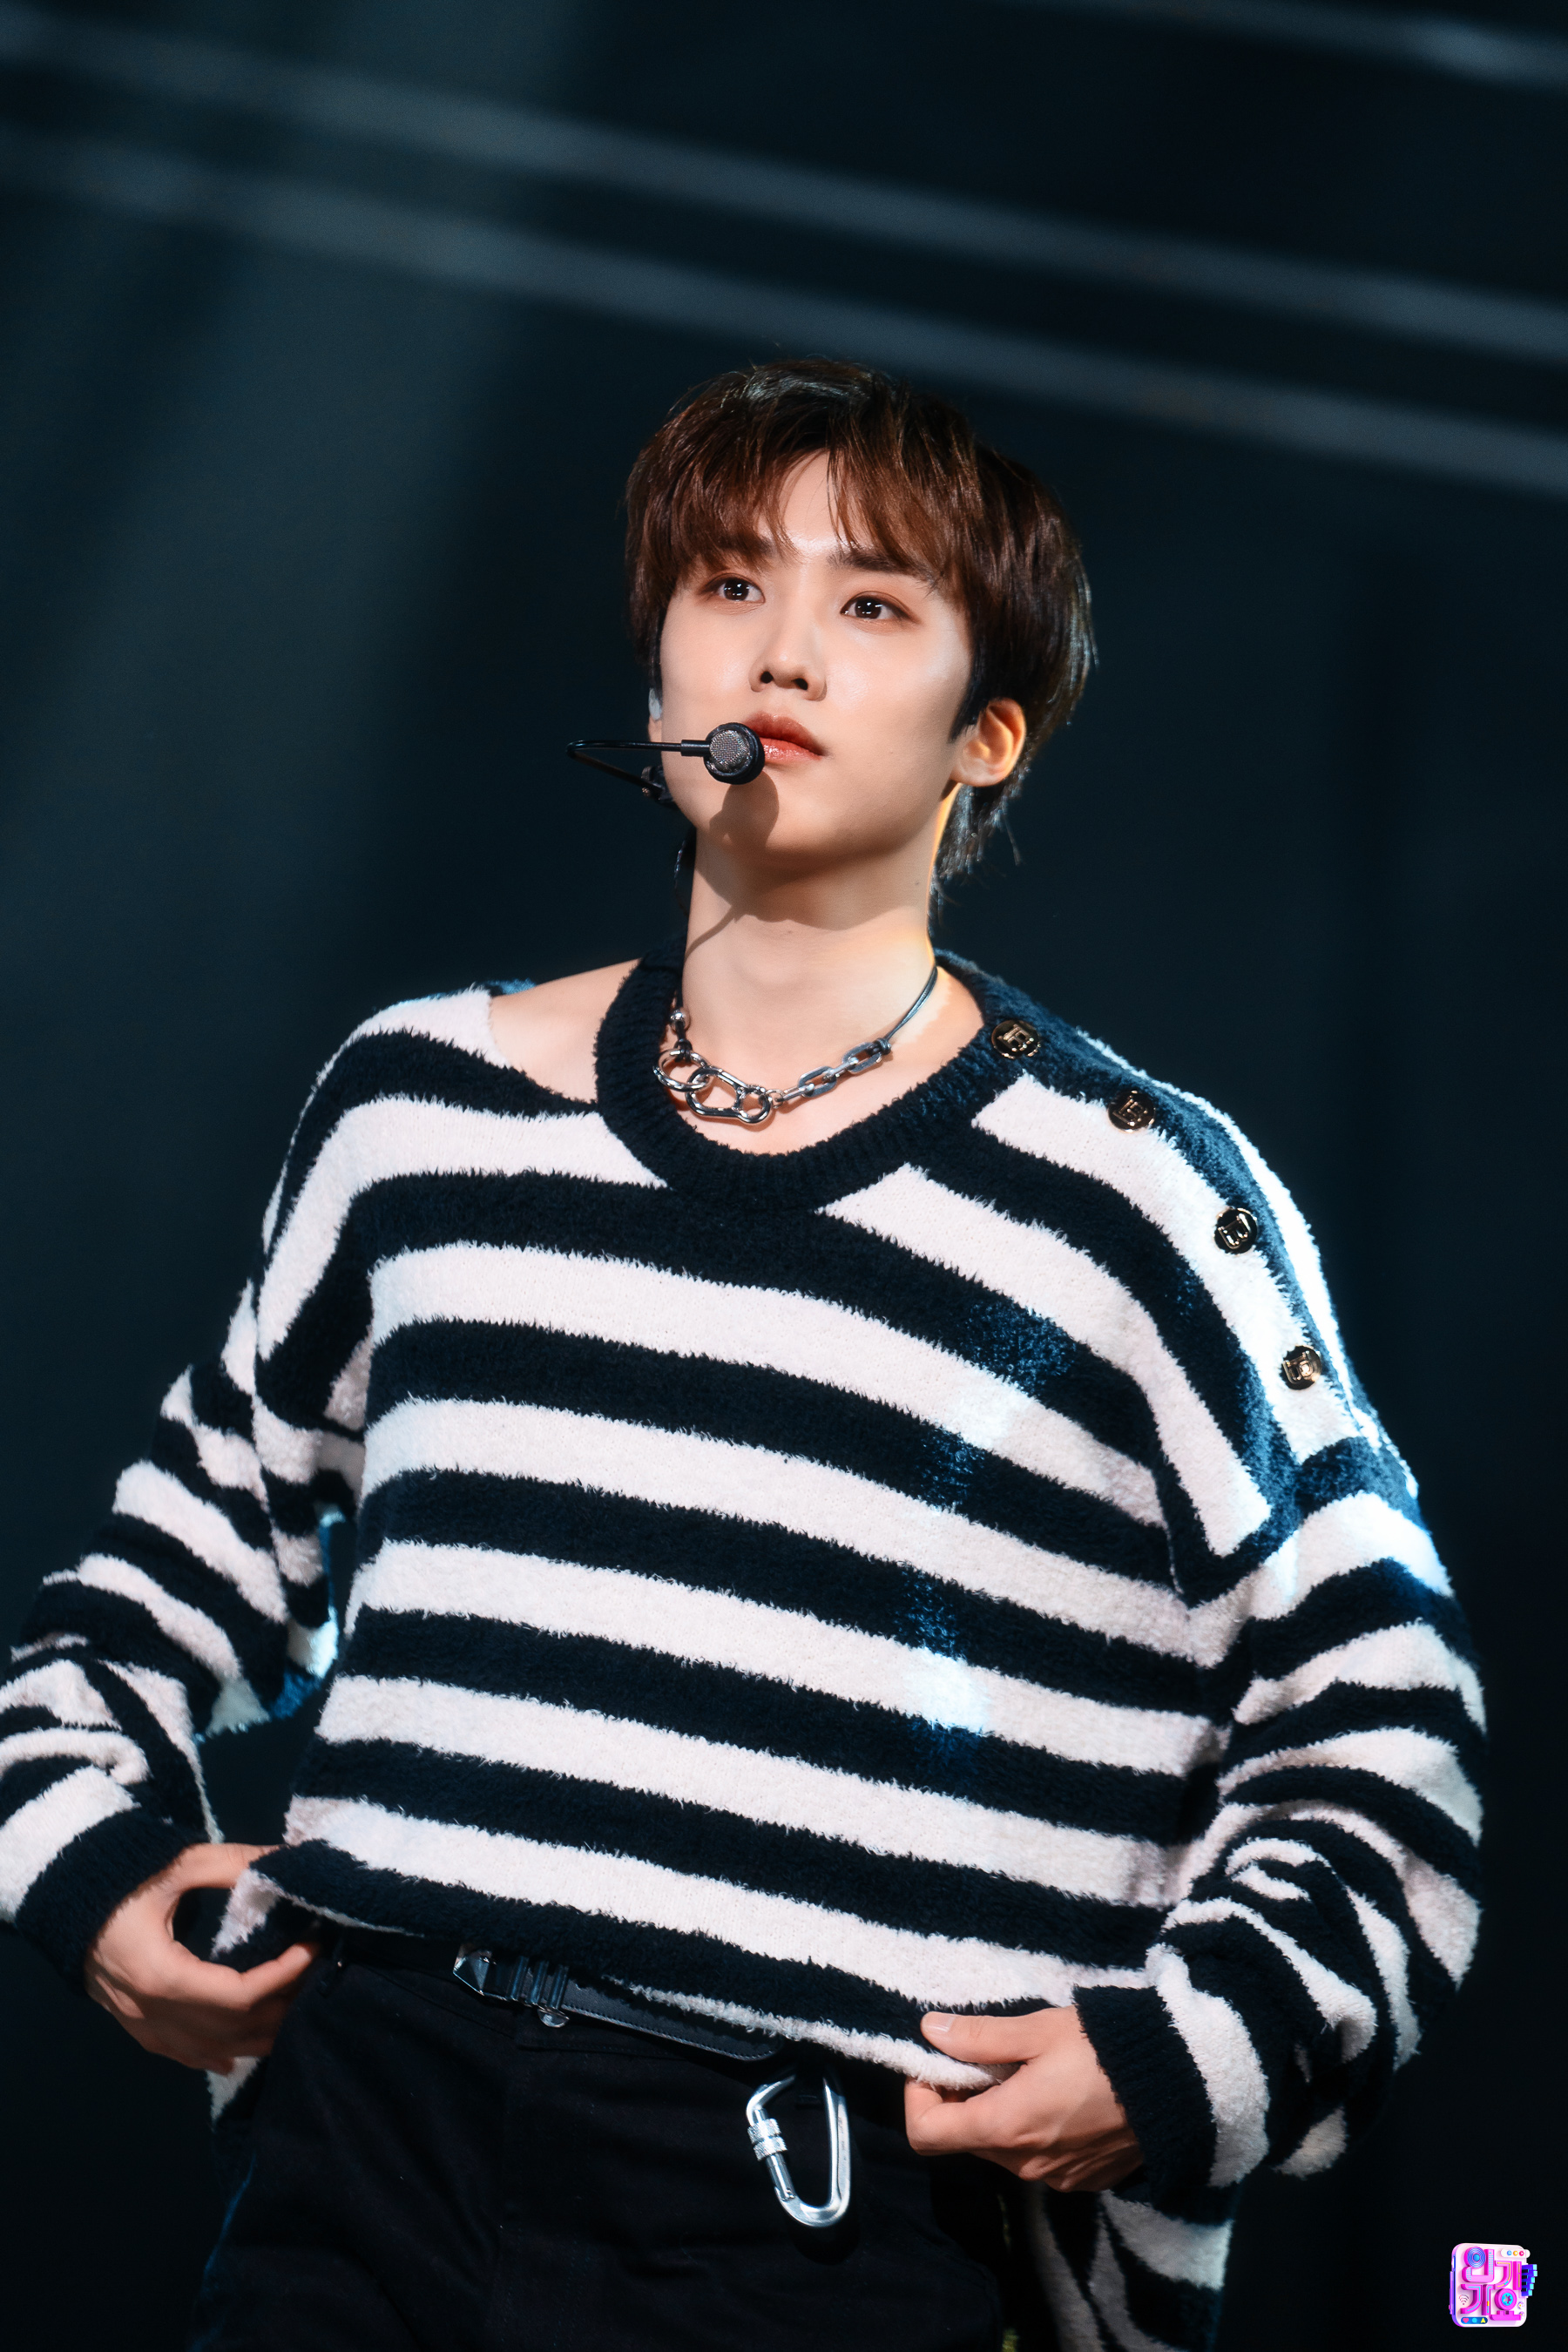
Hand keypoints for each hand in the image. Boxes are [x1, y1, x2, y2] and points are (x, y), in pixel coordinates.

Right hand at [84, 1842, 317, 2072]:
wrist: (62, 1898)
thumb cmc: (121, 1878)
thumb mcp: (178, 1864)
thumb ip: (233, 1865)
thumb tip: (286, 1861)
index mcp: (162, 1975)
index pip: (239, 1995)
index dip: (283, 1977)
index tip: (313, 1949)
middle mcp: (151, 2011)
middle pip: (230, 2029)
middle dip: (280, 2006)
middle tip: (315, 1977)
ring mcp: (139, 2024)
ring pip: (209, 2049)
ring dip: (255, 2036)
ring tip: (294, 2010)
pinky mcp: (133, 2024)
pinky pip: (179, 2053)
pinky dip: (214, 2054)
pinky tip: (235, 2055)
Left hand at [904, 2006, 1142, 2191]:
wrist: (1180, 2085)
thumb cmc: (1106, 2049)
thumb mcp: (1038, 2030)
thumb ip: (979, 2036)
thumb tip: (930, 2031)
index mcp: (1007, 2127)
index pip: (926, 2135)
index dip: (917, 2097)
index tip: (934, 2063)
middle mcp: (1026, 2163)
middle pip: (964, 2139)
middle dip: (959, 2098)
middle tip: (980, 2055)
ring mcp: (1055, 2177)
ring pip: (999, 2148)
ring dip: (995, 2112)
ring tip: (1022, 2068)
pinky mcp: (1082, 2179)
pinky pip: (1035, 2158)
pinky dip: (1029, 2128)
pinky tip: (1054, 2091)